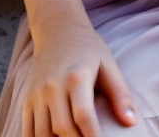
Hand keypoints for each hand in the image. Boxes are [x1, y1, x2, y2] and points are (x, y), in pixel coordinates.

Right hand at [23, 19, 137, 136]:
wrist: (58, 30)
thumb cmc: (88, 50)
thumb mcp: (108, 65)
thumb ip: (119, 94)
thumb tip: (131, 122)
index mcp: (76, 77)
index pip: (84, 116)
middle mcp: (53, 86)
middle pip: (62, 128)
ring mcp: (37, 94)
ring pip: (43, 133)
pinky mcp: (27, 99)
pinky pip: (27, 130)